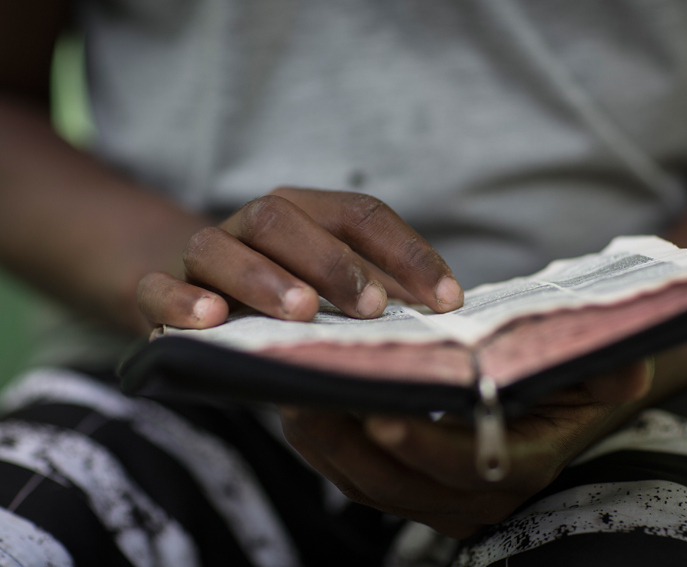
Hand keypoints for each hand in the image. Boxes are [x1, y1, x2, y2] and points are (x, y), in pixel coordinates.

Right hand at [136, 187, 463, 327]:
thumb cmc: (291, 298)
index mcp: (307, 214)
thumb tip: (447, 319)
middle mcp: (255, 224)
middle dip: (331, 262)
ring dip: (263, 277)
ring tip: (300, 312)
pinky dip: (181, 301)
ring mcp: (205, 255)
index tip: (450, 301)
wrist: (203, 301)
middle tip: (371, 307)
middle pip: (284, 219)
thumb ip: (383, 297)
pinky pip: (157, 288)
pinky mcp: (159, 291)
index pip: (361, 214)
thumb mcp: (342, 294)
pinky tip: (211, 320)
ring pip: (220, 246)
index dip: (409, 253)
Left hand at [279, 358, 653, 537]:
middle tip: (308, 392)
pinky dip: (324, 443)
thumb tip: (621, 359)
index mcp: (518, 468)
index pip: (463, 466)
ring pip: (364, 482)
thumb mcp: (608, 373)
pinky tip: (304, 399)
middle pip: (395, 482)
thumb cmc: (577, 384)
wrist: (565, 408)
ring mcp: (435, 498)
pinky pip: (353, 476)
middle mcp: (473, 496)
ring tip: (293, 389)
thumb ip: (612, 369)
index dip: (421, 445)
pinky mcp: (408, 487)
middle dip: (346, 439)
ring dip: (325, 440)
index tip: (380, 413)